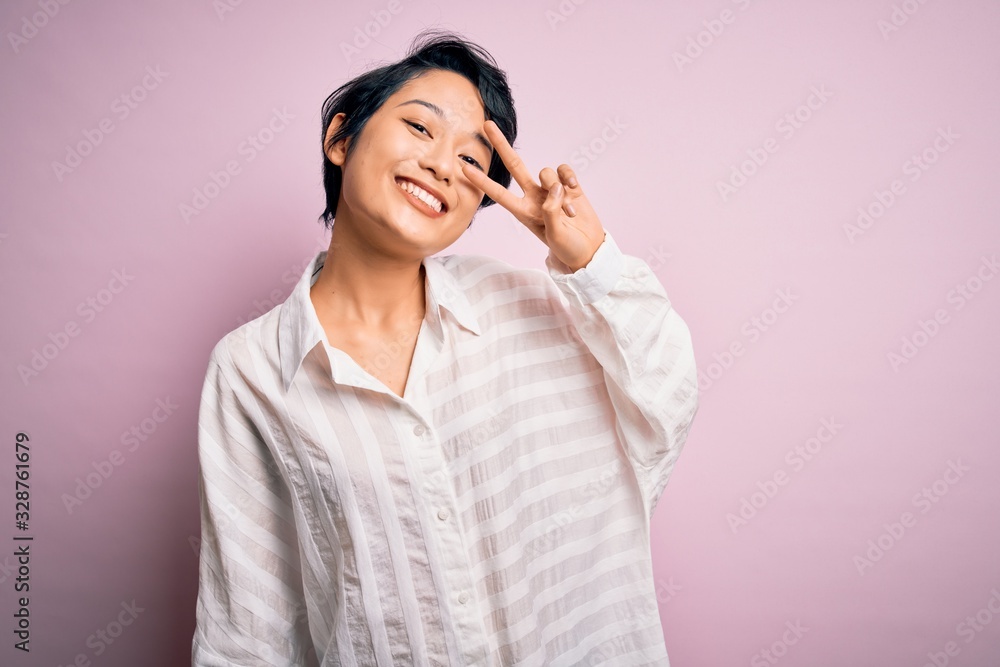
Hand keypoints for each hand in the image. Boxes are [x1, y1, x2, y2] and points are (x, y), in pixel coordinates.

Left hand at [461, 120, 605, 271]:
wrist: (590, 249)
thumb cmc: (568, 248)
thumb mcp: (555, 235)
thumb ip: (551, 211)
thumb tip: (554, 188)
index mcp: (524, 212)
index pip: (499, 193)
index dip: (482, 181)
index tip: (465, 169)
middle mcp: (534, 197)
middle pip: (514, 165)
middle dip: (500, 145)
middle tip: (487, 124)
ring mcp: (551, 189)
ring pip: (546, 172)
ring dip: (558, 188)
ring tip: (569, 212)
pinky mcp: (568, 185)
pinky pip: (563, 170)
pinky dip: (568, 177)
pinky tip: (574, 190)